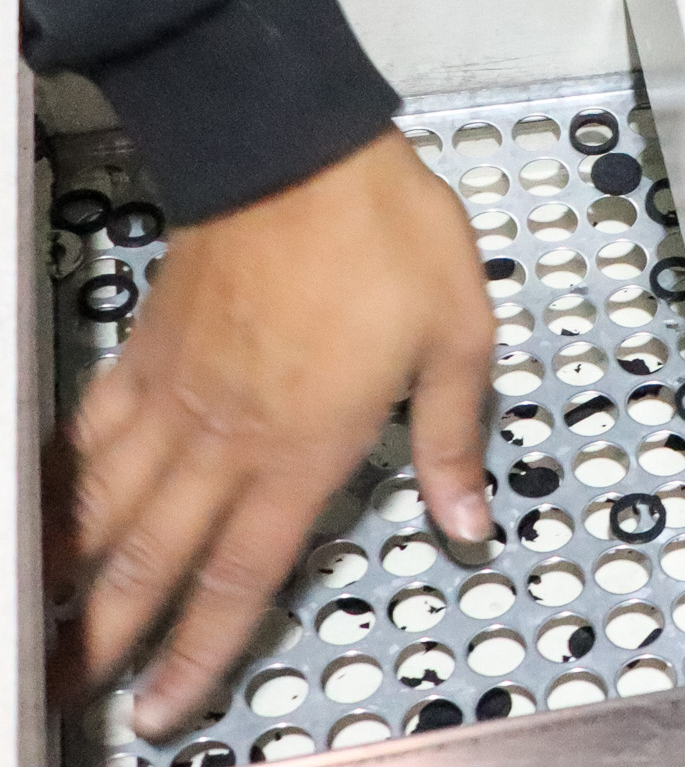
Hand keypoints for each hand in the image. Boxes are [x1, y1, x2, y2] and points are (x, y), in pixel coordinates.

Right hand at [52, 130, 494, 738]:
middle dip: (110, 640)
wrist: (294, 149)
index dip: (202, 652)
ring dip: (70, 577)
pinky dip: (62, 480)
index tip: (163, 710)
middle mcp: (225, 438)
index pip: (244, 575)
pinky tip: (45, 509)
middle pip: (155, 561)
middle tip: (70, 697)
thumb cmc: (387, 235)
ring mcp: (174, 396)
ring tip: (39, 632)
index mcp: (305, 447)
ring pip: (106, 509)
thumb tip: (467, 524)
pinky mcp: (146, 351)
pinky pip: (91, 433)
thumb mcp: (460, 332)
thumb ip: (454, 436)